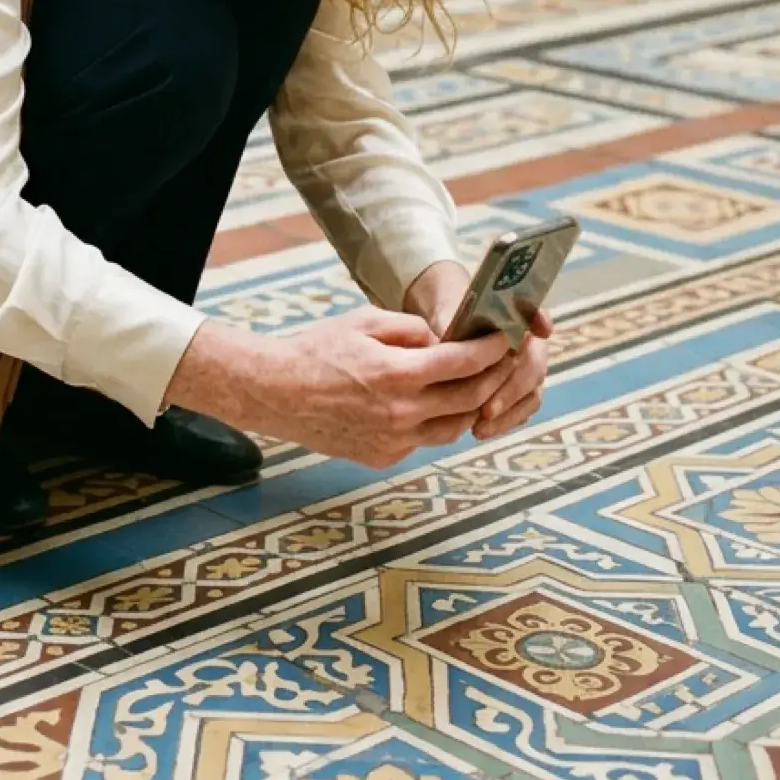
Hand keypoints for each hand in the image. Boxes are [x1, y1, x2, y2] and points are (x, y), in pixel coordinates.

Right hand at [164, 309, 515, 471]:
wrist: (276, 392)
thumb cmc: (317, 350)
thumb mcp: (366, 321)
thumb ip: (411, 329)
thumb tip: (444, 340)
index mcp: (398, 374)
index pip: (463, 364)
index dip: (490, 351)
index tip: (503, 340)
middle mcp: (401, 414)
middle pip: (469, 401)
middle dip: (492, 379)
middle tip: (502, 363)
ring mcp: (393, 441)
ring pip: (453, 429)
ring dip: (470, 407)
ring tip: (474, 385)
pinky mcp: (383, 457)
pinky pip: (423, 440)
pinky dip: (434, 421)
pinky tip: (431, 403)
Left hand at [406, 257, 551, 440]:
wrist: (445, 328)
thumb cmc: (448, 315)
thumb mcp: (445, 312)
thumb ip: (449, 322)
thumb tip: (443, 342)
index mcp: (516, 313)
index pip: (536, 315)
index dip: (540, 322)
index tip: (539, 330)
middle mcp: (530, 340)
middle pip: (534, 364)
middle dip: (511, 389)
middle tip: (487, 409)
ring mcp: (529, 367)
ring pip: (531, 392)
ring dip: (509, 412)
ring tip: (480, 428)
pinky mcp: (521, 391)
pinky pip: (523, 409)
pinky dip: (505, 422)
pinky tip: (481, 431)